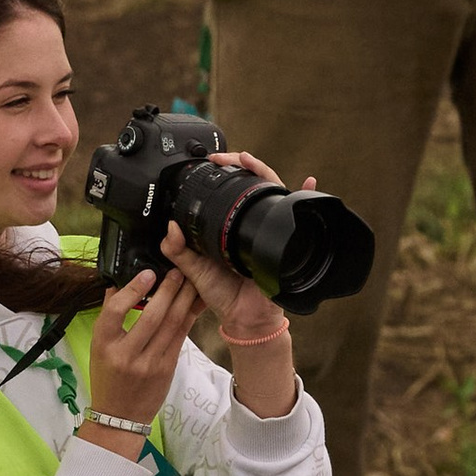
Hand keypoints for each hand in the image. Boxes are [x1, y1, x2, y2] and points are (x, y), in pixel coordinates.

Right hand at [82, 260, 202, 452]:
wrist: (120, 416)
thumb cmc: (108, 378)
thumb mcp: (99, 348)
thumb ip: (109, 318)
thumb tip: (120, 284)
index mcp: (104, 345)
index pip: (115, 311)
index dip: (133, 289)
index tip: (147, 273)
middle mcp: (127, 354)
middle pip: (152, 316)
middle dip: (169, 289)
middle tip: (178, 269)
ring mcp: (149, 363)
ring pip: (172, 324)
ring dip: (183, 299)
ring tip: (190, 279)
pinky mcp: (167, 368)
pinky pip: (180, 336)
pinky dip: (188, 316)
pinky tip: (193, 302)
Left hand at [162, 155, 295, 344]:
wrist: (243, 318)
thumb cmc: (222, 295)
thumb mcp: (192, 270)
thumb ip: (177, 250)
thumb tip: (170, 226)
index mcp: (229, 226)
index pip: (230, 191)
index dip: (225, 173)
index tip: (212, 162)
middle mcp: (250, 224)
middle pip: (253, 184)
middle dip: (243, 164)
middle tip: (230, 157)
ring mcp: (269, 230)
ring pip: (272, 192)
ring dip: (264, 172)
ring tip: (252, 162)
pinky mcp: (284, 240)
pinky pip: (297, 216)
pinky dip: (304, 195)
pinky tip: (306, 182)